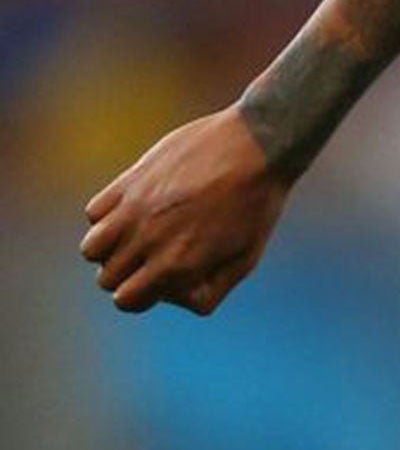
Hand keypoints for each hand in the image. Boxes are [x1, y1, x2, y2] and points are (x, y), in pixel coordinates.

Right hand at [80, 106, 291, 314]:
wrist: (257, 147)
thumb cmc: (257, 207)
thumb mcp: (245, 259)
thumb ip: (209, 289)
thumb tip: (173, 298)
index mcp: (178, 265)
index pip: (127, 301)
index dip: (142, 296)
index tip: (161, 282)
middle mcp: (150, 241)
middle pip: (107, 278)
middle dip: (128, 275)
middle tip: (154, 258)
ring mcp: (135, 210)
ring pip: (91, 249)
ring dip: (111, 250)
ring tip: (138, 238)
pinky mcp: (129, 181)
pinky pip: (94, 213)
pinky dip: (107, 218)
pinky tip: (136, 211)